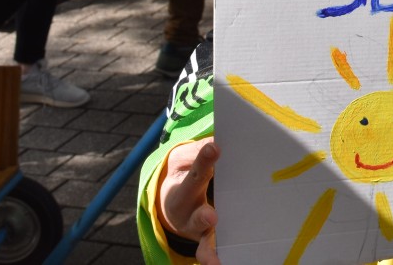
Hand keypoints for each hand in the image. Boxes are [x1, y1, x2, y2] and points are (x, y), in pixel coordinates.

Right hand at [159, 139, 219, 264]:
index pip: (196, 172)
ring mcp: (201, 230)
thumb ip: (203, 149)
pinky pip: (214, 253)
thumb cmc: (187, 176)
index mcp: (184, 188)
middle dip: (203, 217)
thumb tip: (219, 140)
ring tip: (213, 262)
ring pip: (205, 242)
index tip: (214, 148)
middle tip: (211, 217)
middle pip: (197, 215)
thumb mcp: (186, 159)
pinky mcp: (211, 242)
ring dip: (209, 250)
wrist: (173, 204)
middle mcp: (190, 212)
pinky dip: (216, 261)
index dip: (204, 161)